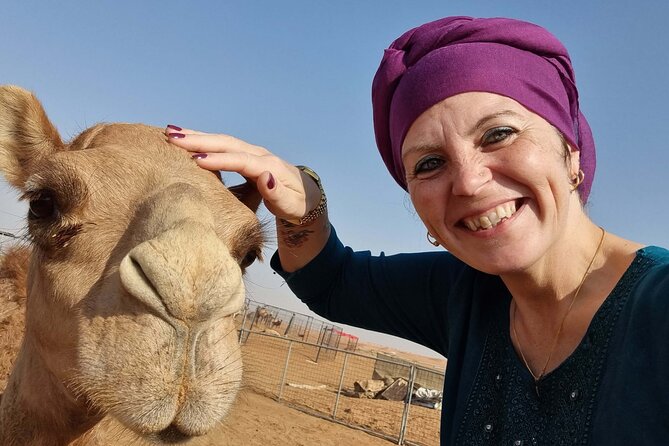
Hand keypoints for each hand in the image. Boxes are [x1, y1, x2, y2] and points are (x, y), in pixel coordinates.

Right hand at [165, 126, 320, 221]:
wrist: (306, 195)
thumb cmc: (297, 204)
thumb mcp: (291, 205)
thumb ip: (277, 194)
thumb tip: (265, 177)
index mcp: (269, 167)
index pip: (241, 161)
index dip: (219, 160)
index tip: (196, 161)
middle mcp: (259, 155)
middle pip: (227, 144)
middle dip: (200, 141)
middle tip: (174, 139)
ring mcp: (251, 152)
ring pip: (221, 140)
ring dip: (197, 136)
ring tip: (171, 132)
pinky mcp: (245, 155)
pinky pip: (221, 145)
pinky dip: (202, 139)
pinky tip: (183, 137)